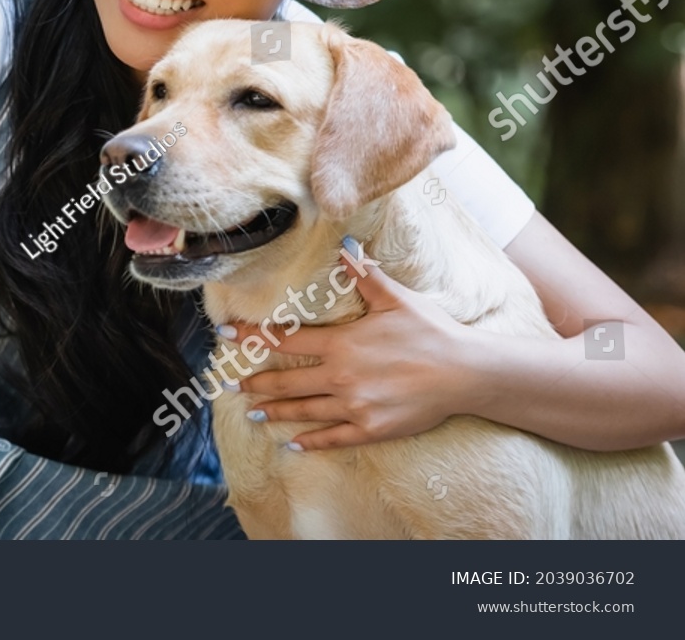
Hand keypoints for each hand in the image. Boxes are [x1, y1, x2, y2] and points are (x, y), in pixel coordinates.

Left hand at [220, 252, 474, 450]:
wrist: (465, 373)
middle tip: (230, 384)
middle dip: (255, 382)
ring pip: (304, 410)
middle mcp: (341, 376)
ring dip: (275, 411)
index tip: (224, 335)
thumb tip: (344, 247)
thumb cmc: (431, 332)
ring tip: (252, 413)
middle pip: (287, 380)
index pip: (285, 339)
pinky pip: (333, 437)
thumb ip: (365, 275)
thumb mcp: (396, 299)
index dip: (251, 336)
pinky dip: (310, 441)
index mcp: (341, 344)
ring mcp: (355, 406)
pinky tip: (292, 443)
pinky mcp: (372, 428)